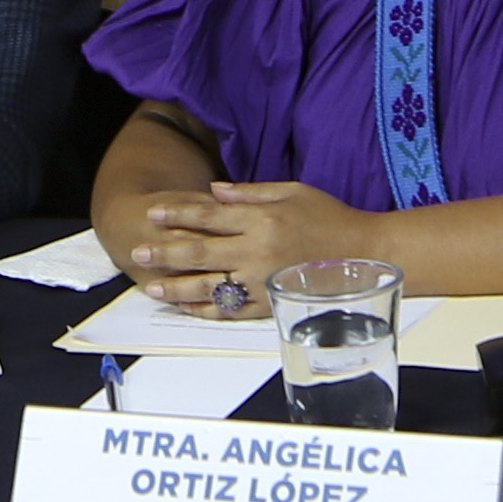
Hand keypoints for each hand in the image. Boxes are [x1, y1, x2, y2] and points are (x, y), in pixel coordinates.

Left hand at [110, 179, 375, 316]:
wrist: (365, 255)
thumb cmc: (330, 218)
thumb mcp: (292, 191)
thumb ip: (249, 193)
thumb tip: (213, 192)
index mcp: (262, 219)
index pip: (208, 216)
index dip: (177, 214)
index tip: (153, 214)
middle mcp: (257, 251)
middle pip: (200, 252)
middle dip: (165, 252)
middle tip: (137, 253)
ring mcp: (263, 281)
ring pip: (209, 286)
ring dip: (176, 286)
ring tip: (152, 286)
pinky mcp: (271, 303)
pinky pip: (231, 310)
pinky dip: (206, 310)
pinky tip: (187, 307)